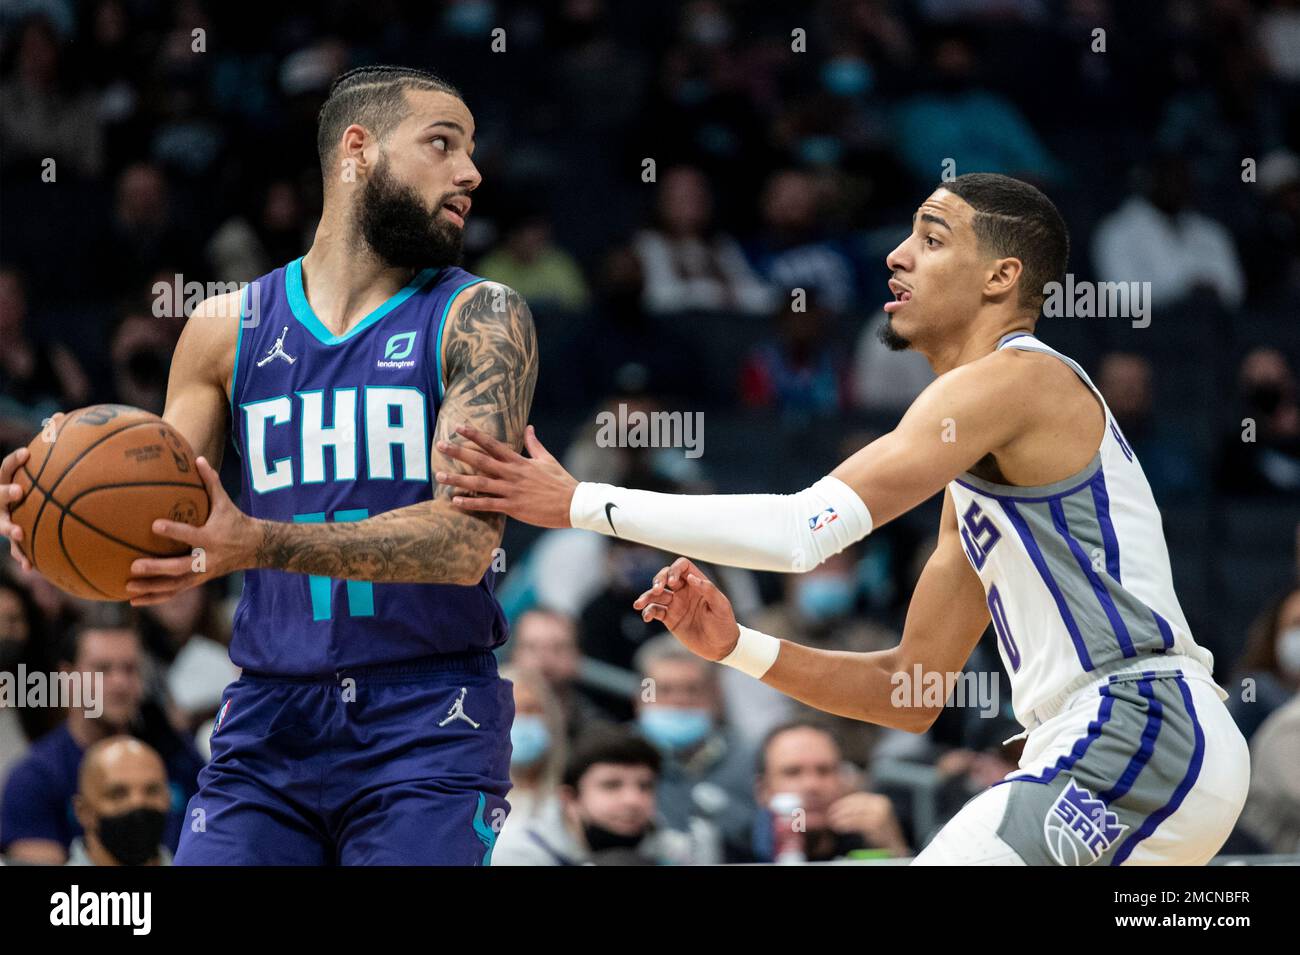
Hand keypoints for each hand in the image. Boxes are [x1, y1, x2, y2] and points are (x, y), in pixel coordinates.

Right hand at [0, 412, 65, 571]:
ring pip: (2, 524)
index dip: (14, 461)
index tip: (27, 453)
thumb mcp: (31, 469)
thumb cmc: (28, 485)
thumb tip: (59, 414)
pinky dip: (23, 558)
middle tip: (19, 490)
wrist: (8, 511)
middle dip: (6, 492)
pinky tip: (31, 568)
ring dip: (10, 528)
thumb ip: (46, 447)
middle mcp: (0, 501)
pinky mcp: (12, 538)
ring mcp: (2, 519)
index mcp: (8, 481)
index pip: (6, 468)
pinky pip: (16, 550)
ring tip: (19, 533)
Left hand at [126, 456, 258, 605]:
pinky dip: (155, 597)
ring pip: (175, 585)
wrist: (254, 548)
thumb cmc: (235, 521)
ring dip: (151, 588)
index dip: (174, 531)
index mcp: (212, 538)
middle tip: (134, 565)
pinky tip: (135, 601)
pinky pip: (174, 592)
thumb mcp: (226, 502)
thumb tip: (197, 458)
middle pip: (180, 567)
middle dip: (157, 568)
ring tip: (128, 588)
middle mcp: (207, 560)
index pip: (191, 535)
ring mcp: (202, 574)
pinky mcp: (198, 581)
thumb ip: (211, 482)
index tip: (154, 525)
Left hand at [435, 424, 577, 528]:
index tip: (458, 427)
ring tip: (439, 475)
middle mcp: (512, 473)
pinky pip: (488, 505)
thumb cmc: (560, 481)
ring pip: (479, 483)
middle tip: (439, 445)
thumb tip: (528, 427)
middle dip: (458, 452)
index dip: (474, 435)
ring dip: (458, 479)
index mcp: (519, 461)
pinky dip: (471, 503)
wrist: (572, 504)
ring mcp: (511, 490)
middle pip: (480, 460)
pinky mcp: (513, 507)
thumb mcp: (547, 459)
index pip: (492, 444)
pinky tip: (455, 501)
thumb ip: (534, 444)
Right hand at [632, 557, 739, 661]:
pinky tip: (646, 616)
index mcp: (698, 584)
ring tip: (639, 604)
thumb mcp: (721, 606)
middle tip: (657, 590)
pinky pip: (654, 611)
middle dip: (658, 580)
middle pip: (665, 576)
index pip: (682, 566)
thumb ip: (708, 590)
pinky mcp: (670, 619)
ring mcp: (675, 604)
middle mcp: (684, 591)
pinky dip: (647, 612)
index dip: (674, 569)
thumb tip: (691, 577)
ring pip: (656, 594)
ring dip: (646, 596)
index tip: (672, 582)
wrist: (721, 647)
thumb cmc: (724, 624)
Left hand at [826, 792, 908, 853]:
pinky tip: (839, 827)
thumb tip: (843, 806)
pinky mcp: (875, 824)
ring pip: (854, 813)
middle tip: (830, 814)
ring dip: (841, 818)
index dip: (845, 802)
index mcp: (881, 801)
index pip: (859, 797)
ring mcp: (879, 814)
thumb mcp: (876, 817)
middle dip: (841, 809)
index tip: (834, 806)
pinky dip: (845, 824)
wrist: (898, 848)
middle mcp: (881, 804)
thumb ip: (863, 810)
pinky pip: (856, 822)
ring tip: (832, 822)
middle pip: (856, 804)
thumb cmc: (884, 835)